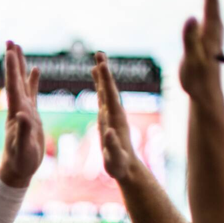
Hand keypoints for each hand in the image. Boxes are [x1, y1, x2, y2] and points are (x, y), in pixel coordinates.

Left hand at [0, 41, 43, 187]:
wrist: (18, 170)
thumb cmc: (20, 162)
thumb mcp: (23, 148)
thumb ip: (23, 131)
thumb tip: (22, 115)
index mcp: (16, 114)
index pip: (13, 87)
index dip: (12, 69)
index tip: (9, 51)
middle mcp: (18, 108)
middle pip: (15, 80)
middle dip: (13, 60)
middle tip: (10, 41)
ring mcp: (24, 110)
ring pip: (21, 83)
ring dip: (20, 65)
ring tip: (17, 47)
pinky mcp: (31, 115)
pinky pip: (32, 93)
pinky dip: (32, 80)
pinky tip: (34, 69)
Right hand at [91, 52, 144, 183]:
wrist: (126, 168)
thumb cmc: (119, 165)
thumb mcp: (114, 158)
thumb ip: (112, 146)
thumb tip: (108, 133)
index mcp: (115, 119)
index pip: (109, 95)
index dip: (105, 79)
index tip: (101, 64)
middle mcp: (114, 114)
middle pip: (108, 89)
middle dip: (104, 71)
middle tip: (99, 53)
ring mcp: (111, 116)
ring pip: (105, 92)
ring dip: (101, 77)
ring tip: (97, 62)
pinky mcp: (107, 120)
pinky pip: (103, 100)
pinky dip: (100, 88)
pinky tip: (98, 83)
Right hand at [179, 0, 223, 100]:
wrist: (206, 95)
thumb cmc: (198, 79)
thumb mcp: (192, 59)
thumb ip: (191, 39)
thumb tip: (192, 17)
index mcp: (212, 27)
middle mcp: (215, 26)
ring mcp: (213, 32)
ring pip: (212, 2)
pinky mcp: (208, 39)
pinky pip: (208, 11)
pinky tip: (204, 3)